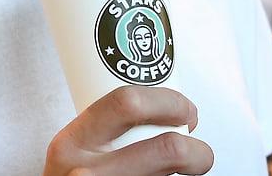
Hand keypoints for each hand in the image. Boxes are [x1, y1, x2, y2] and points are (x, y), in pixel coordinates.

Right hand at [43, 86, 213, 175]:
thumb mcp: (72, 152)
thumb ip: (102, 132)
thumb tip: (157, 113)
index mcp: (73, 141)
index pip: (127, 104)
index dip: (169, 102)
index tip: (184, 109)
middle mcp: (88, 172)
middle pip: (167, 148)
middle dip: (196, 148)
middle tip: (198, 149)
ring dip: (191, 171)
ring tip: (190, 168)